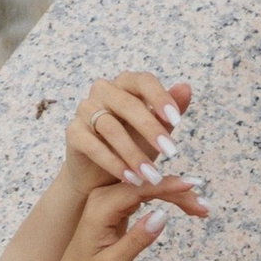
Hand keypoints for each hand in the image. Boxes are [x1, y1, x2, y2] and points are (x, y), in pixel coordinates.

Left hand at [45, 172, 193, 260]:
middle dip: (178, 192)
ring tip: (201, 208)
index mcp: (101, 206)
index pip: (140, 189)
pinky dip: (167, 200)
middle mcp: (105, 196)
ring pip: (150, 188)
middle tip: (204, 206)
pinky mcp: (118, 204)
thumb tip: (162, 215)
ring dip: (177, 196)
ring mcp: (111, 198)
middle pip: (148, 184)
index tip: (193, 187)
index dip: (168, 186)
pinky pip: (147, 196)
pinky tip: (186, 205)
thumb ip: (137, 239)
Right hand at [64, 73, 207, 211]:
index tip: (177, 120)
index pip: (143, 81)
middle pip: (128, 104)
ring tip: (151, 175)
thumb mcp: (155, 131)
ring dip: (133, 153)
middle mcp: (103, 91)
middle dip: (150, 129)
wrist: (101, 176)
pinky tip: (130, 178)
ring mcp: (85, 110)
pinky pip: (93, 145)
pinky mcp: (73, 133)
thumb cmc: (131, 147)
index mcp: (125, 84)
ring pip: (110, 127)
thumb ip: (169, 112)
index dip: (160, 98)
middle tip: (170, 152)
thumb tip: (187, 89)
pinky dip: (113, 163)